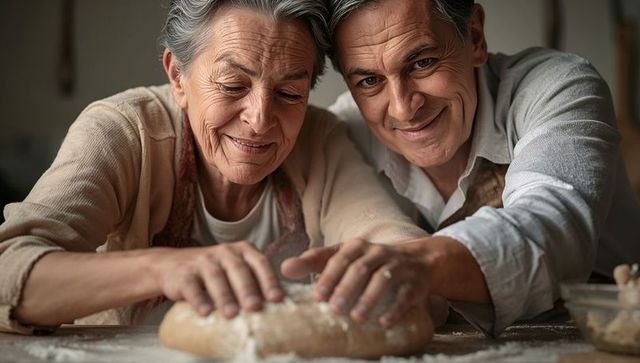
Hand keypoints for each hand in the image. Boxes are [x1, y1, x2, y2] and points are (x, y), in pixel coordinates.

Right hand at [154, 241, 282, 318]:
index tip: (277, 298)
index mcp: (243, 250)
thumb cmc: (215, 271)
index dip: (269, 280)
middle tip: (255, 307)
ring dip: (225, 296)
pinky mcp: (184, 274)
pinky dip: (199, 300)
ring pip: (216, 277)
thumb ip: (255, 281)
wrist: (172, 265)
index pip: (260, 263)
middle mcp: (225, 252)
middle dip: (248, 289)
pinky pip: (192, 287)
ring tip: (232, 314)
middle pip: (239, 269)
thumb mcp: (236, 269)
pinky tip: (206, 312)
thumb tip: (281, 305)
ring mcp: (203, 261)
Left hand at [281, 239, 428, 326]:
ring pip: (382, 280)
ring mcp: (397, 266)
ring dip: (368, 299)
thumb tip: (284, 268)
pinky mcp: (413, 283)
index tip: (316, 296)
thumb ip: (314, 262)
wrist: (418, 261)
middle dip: (345, 289)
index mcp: (356, 246)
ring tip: (356, 317)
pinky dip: (394, 309)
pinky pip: (404, 295)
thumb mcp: (343, 257)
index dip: (328, 276)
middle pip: (359, 269)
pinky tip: (384, 322)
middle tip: (333, 309)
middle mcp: (377, 252)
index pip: (339, 258)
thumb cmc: (370, 262)